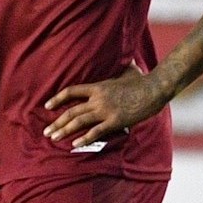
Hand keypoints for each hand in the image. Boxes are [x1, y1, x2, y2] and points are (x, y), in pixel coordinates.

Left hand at [44, 67, 171, 149]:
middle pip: (71, 111)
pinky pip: (96, 132)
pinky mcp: (115, 121)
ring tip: (54, 138)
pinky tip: (74, 145)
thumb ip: (119, 67)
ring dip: (64, 131)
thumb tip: (123, 58)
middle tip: (46, 131)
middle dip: (57, 122)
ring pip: (79, 122)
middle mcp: (98, 99)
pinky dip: (84, 139)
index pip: (71, 91)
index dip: (57, 99)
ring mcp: (106, 111)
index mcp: (98, 87)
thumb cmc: (143, 80)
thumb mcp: (127, 70)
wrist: (155, 89)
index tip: (47, 106)